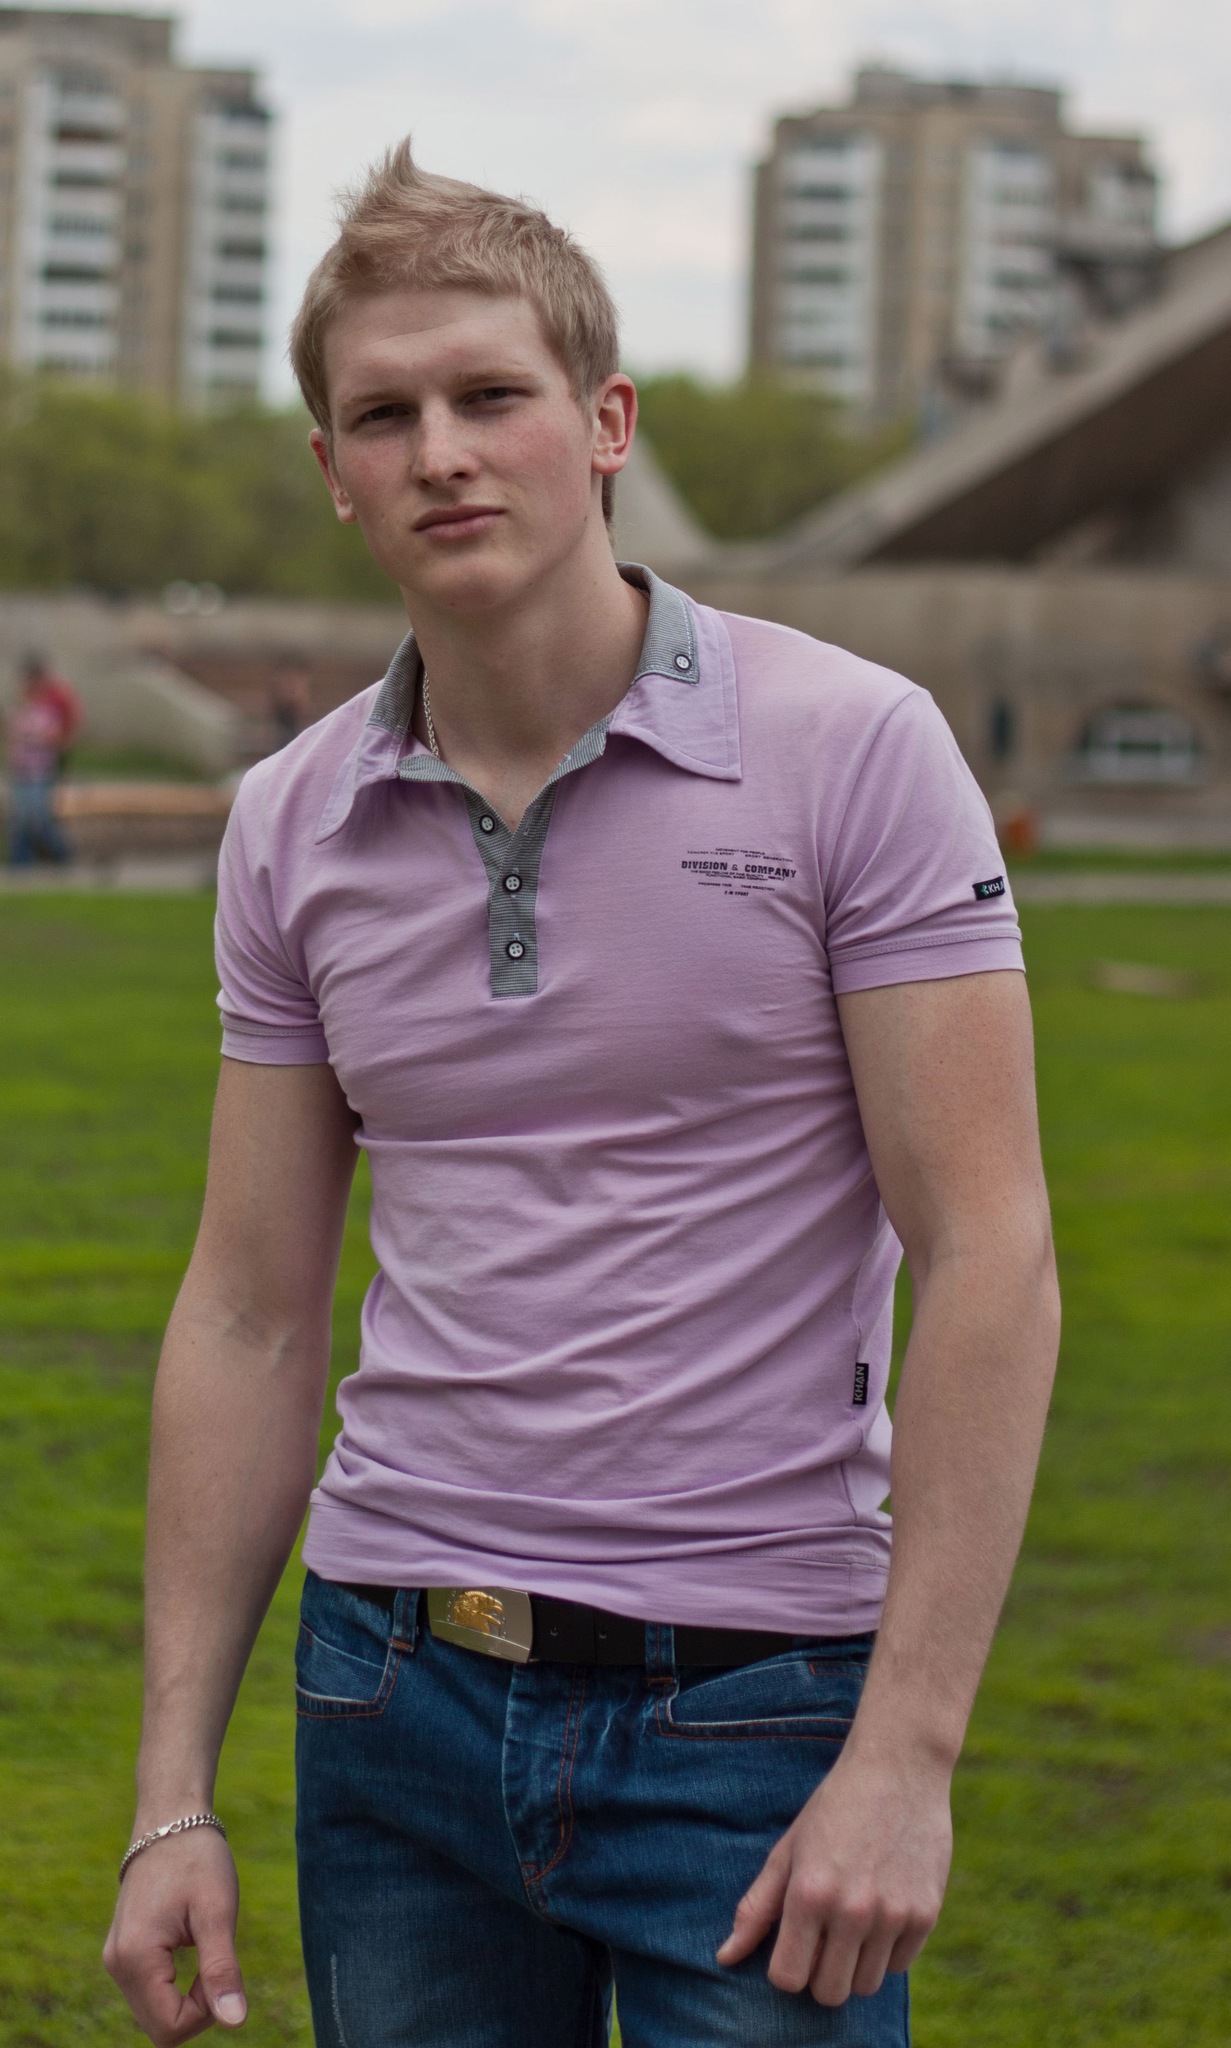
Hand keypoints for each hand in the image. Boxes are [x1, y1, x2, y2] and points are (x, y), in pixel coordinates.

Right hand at [103, 1829, 245, 2044]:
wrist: (170, 1820)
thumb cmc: (198, 1859)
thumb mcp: (218, 1911)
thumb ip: (222, 1969)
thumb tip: (235, 2022)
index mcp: (135, 1958)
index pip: (169, 2029)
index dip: (206, 2013)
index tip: (222, 1969)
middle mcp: (116, 1965)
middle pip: (159, 2029)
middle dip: (197, 2009)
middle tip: (217, 1958)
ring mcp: (116, 1959)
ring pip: (154, 2014)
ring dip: (186, 1999)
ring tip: (205, 1947)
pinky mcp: (123, 1953)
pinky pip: (149, 1993)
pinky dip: (175, 1988)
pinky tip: (192, 1950)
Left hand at [716, 1748, 952, 2005]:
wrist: (899, 1768)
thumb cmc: (835, 1807)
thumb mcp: (788, 1849)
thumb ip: (757, 1907)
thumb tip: (724, 1957)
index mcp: (809, 1893)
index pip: (788, 1978)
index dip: (785, 1968)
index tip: (793, 1945)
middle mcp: (852, 1910)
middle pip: (829, 1992)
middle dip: (819, 1974)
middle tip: (822, 1938)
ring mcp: (893, 1914)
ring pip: (866, 1985)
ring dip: (854, 1965)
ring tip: (852, 1923)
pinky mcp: (926, 1913)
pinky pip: (899, 1966)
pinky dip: (887, 1950)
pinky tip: (882, 1910)